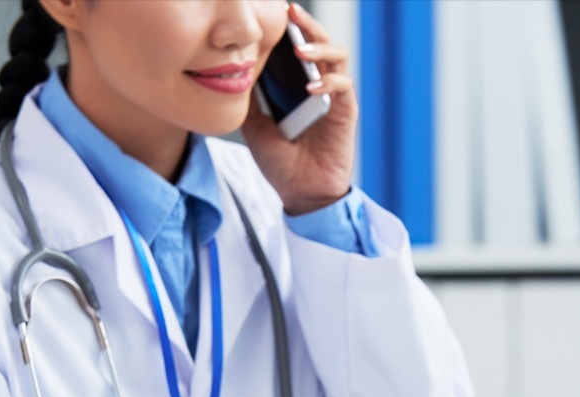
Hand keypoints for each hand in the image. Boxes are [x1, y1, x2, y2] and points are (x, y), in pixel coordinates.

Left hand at [242, 2, 355, 215]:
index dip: (289, 30)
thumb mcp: (255, 128)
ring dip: (320, 48)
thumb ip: (248, 101)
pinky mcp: (347, 113)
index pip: (296, 49)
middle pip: (319, 43)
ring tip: (301, 49)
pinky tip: (312, 87)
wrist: (301, 195)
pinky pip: (343, 86)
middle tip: (291, 12)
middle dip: (306, 25)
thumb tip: (232, 73)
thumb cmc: (281, 164)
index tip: (275, 12)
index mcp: (297, 87)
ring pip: (337, 57)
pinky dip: (329, 82)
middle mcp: (318, 86)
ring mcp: (334, 98)